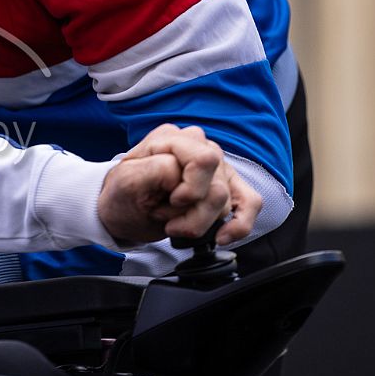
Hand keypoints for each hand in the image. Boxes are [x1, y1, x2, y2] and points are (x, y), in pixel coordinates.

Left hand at [97, 124, 260, 247]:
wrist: (124, 210)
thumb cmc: (123, 194)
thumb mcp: (126, 181)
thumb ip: (154, 170)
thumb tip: (179, 170)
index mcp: (172, 138)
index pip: (204, 159)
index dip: (190, 190)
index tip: (170, 202)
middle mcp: (199, 146)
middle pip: (217, 187)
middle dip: (191, 213)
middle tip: (164, 215)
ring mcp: (215, 166)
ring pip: (229, 202)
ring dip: (200, 223)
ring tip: (174, 221)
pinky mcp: (227, 187)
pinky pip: (251, 203)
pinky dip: (239, 225)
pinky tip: (220, 236)